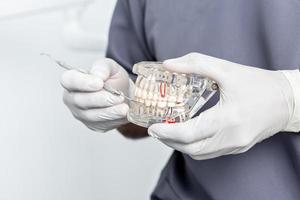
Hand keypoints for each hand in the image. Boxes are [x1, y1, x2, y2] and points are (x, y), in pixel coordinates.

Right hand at [60, 58, 131, 131]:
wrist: (125, 94)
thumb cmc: (112, 79)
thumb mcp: (110, 67)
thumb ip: (103, 67)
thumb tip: (98, 75)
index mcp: (72, 80)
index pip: (68, 80)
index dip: (82, 82)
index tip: (99, 83)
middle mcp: (72, 99)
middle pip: (80, 101)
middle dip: (101, 99)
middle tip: (118, 97)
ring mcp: (81, 114)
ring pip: (91, 115)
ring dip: (109, 111)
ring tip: (124, 107)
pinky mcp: (93, 125)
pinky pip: (101, 123)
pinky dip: (114, 118)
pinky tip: (124, 113)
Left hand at [148, 53, 293, 159]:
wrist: (287, 100)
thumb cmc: (258, 84)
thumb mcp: (225, 69)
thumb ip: (195, 63)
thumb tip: (168, 64)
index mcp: (228, 118)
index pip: (190, 133)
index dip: (167, 132)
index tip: (153, 127)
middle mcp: (231, 137)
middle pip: (191, 148)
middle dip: (169, 141)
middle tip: (156, 129)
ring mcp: (235, 146)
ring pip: (199, 154)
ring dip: (180, 145)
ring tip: (169, 132)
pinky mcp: (238, 148)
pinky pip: (209, 153)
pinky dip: (194, 146)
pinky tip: (188, 134)